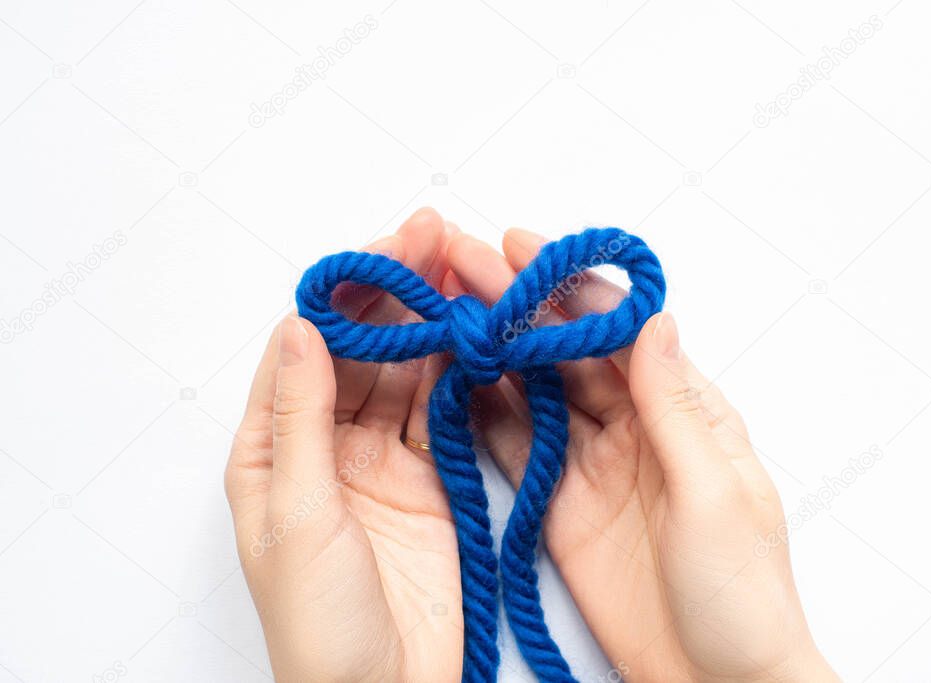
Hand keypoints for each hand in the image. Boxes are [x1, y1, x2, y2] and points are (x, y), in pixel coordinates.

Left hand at [225, 209, 462, 682]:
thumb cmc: (319, 625)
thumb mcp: (301, 515)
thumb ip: (302, 419)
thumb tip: (303, 328)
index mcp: (272, 450)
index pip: (306, 349)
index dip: (344, 296)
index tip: (385, 250)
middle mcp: (325, 446)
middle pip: (361, 350)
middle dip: (396, 295)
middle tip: (436, 240)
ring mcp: (381, 461)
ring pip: (406, 372)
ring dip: (431, 324)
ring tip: (463, 272)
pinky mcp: (430, 480)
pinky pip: (442, 411)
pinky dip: (459, 372)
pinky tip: (474, 333)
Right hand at [443, 228, 837, 681]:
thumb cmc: (741, 594)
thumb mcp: (715, 495)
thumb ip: (676, 410)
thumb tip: (654, 321)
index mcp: (683, 411)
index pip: (619, 331)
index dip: (569, 288)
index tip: (520, 248)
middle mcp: (634, 426)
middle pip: (567, 350)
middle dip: (516, 303)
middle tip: (460, 261)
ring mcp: (590, 464)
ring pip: (535, 389)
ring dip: (493, 347)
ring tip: (443, 306)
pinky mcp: (556, 505)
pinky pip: (514, 446)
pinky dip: (481, 412)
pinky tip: (450, 379)